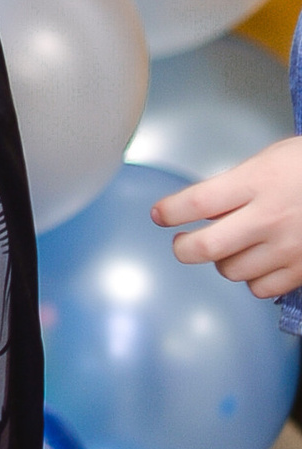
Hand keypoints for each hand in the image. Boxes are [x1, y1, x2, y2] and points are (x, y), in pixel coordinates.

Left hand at [155, 139, 301, 301]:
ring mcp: (287, 247)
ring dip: (223, 260)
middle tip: (183, 242)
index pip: (197, 202)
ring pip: (230, 271)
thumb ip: (235, 185)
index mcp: (259, 182)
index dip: (170, 211)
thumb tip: (201, 210)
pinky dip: (253, 278)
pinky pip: (260, 288)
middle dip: (184, 247)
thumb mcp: (270, 160)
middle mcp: (270, 218)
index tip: (161, 215)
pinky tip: (259, 261)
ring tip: (233, 245)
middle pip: (205, 247)